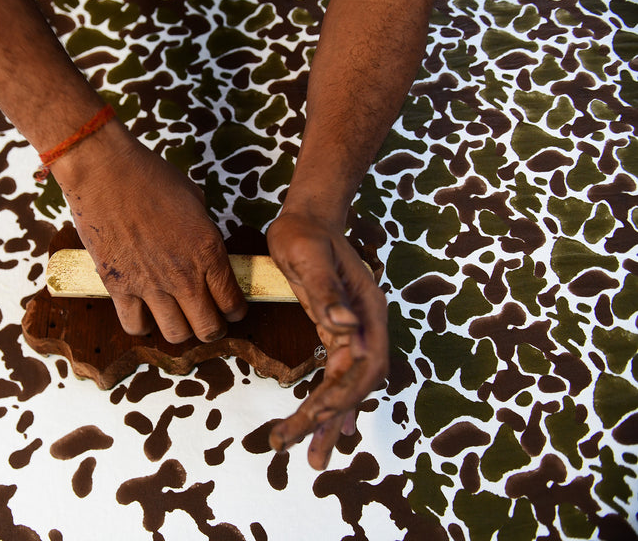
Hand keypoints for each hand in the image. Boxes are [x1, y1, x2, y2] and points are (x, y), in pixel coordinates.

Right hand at [54, 123, 246, 342]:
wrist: (106, 172)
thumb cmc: (151, 177)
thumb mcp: (195, 201)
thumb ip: (204, 233)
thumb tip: (205, 248)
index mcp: (208, 251)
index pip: (232, 303)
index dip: (235, 313)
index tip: (231, 311)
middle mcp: (184, 275)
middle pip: (208, 329)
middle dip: (212, 329)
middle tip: (207, 321)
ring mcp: (150, 284)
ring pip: (175, 334)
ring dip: (180, 330)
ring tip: (176, 318)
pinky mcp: (119, 287)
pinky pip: (135, 326)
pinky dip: (142, 325)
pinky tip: (144, 313)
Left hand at [265, 211, 387, 468]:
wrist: (307, 218)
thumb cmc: (307, 234)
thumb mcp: (311, 256)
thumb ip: (328, 292)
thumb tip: (344, 327)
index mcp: (368, 313)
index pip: (362, 367)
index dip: (343, 397)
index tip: (315, 418)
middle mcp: (366, 328)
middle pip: (356, 385)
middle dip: (332, 422)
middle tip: (307, 457)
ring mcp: (354, 332)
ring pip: (347, 386)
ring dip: (331, 422)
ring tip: (315, 457)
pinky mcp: (337, 333)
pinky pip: (338, 375)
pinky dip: (333, 402)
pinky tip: (329, 426)